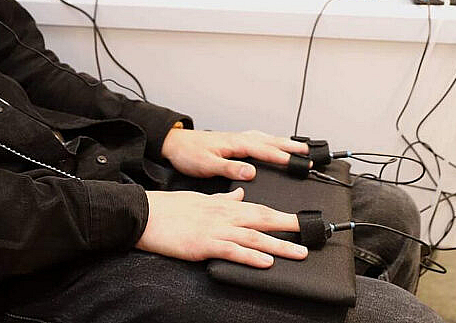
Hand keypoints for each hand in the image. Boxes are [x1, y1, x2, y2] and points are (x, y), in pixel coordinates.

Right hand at [137, 187, 307, 266]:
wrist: (144, 213)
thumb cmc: (169, 208)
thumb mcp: (199, 198)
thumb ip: (222, 198)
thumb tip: (239, 194)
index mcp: (222, 205)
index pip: (258, 208)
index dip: (281, 214)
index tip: (300, 220)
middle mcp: (223, 215)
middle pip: (262, 219)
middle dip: (289, 226)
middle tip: (311, 233)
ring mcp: (214, 229)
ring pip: (253, 236)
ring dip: (278, 245)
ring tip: (299, 252)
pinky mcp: (203, 244)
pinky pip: (232, 250)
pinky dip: (250, 255)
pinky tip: (265, 261)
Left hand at [160, 129, 307, 181]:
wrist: (174, 144)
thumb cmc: (188, 154)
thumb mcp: (207, 165)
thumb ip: (229, 168)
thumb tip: (251, 172)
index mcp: (234, 144)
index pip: (264, 150)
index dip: (283, 156)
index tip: (299, 161)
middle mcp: (237, 139)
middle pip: (269, 141)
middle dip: (289, 146)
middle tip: (308, 152)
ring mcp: (236, 139)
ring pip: (264, 138)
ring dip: (281, 142)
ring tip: (298, 147)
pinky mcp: (233, 142)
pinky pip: (257, 139)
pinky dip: (269, 141)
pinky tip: (272, 145)